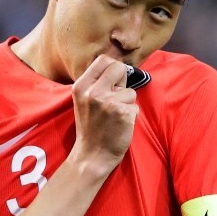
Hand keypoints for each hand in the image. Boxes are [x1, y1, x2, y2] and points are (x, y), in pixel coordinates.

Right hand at [70, 55, 138, 177]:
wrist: (92, 156)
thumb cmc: (90, 128)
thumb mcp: (83, 100)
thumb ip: (96, 83)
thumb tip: (118, 67)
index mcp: (81, 86)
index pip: (103, 59)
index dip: (112, 68)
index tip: (112, 81)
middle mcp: (93, 92)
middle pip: (119, 68)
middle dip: (122, 82)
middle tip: (115, 99)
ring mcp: (108, 103)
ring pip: (130, 91)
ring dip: (127, 103)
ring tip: (114, 117)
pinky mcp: (123, 113)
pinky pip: (135, 106)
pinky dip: (131, 116)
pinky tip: (120, 125)